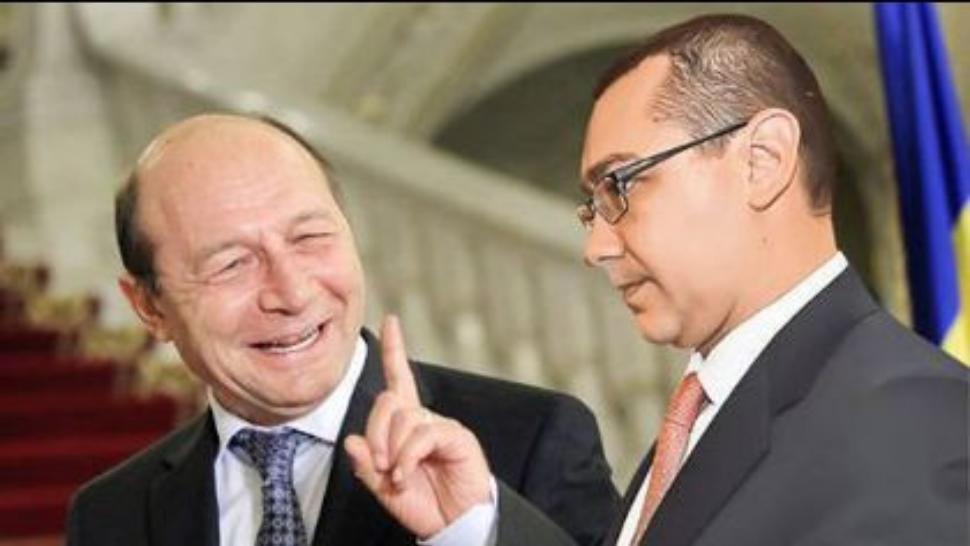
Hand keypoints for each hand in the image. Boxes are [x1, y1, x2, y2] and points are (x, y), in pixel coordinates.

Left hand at [345, 315, 491, 537]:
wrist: (453, 525)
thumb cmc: (423, 504)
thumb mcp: (384, 488)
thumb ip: (367, 466)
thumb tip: (351, 441)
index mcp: (406, 426)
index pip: (398, 380)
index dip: (394, 351)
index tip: (391, 322)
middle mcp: (424, 420)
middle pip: (388, 400)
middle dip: (376, 433)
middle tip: (380, 465)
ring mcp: (441, 426)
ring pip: (403, 418)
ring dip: (392, 451)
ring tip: (397, 476)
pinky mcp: (456, 437)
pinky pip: (423, 434)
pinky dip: (407, 457)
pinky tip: (406, 475)